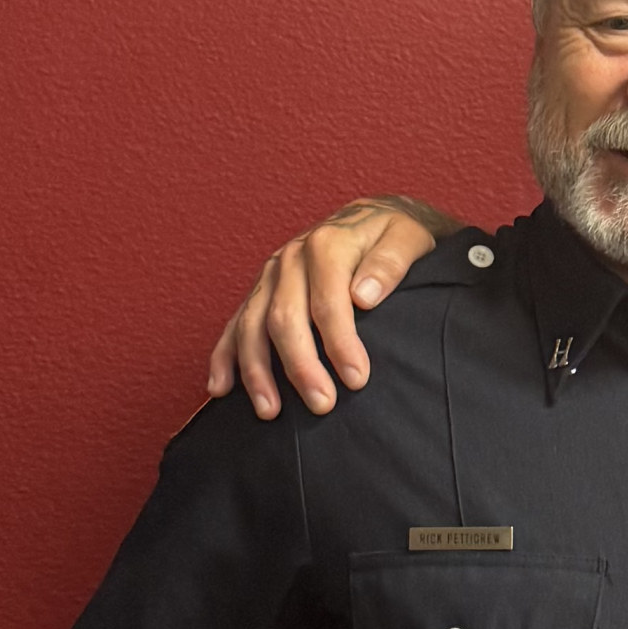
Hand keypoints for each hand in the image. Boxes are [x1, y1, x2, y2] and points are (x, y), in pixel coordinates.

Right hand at [204, 199, 448, 419]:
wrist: (370, 217)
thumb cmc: (393, 234)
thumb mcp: (407, 238)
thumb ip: (389, 263)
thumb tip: (364, 296)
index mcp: (326, 244)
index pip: (327, 301)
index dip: (339, 343)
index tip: (357, 379)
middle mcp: (290, 258)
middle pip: (284, 318)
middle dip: (300, 366)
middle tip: (323, 405)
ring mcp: (269, 276)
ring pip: (251, 326)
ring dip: (257, 371)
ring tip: (270, 411)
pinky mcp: (260, 291)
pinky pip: (234, 325)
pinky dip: (224, 357)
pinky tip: (220, 390)